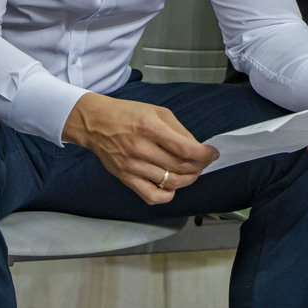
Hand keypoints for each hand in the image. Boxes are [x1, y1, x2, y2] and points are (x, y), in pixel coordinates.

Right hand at [62, 93, 217, 203]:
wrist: (95, 123)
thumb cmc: (127, 114)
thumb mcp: (156, 111)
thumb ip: (178, 130)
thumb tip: (197, 148)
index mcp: (150, 128)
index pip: (185, 149)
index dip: (204, 154)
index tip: (212, 153)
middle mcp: (141, 149)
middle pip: (181, 167)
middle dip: (199, 166)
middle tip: (204, 161)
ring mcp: (132, 166)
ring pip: (171, 183)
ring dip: (188, 180)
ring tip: (192, 172)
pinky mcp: (126, 179)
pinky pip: (152, 196)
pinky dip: (167, 195)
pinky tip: (172, 186)